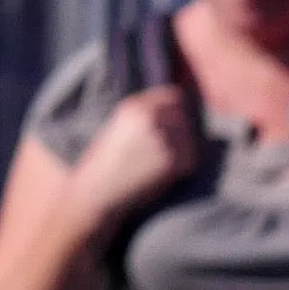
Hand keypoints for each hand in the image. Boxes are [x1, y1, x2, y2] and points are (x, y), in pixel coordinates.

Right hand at [68, 84, 205, 230]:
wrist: (97, 192)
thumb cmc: (105, 164)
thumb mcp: (119, 127)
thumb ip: (145, 116)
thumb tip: (178, 113)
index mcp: (133, 107)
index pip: (173, 96)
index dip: (178, 110)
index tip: (176, 122)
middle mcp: (149, 118)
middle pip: (185, 115)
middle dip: (182, 129)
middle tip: (169, 147)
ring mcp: (162, 139)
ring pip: (191, 137)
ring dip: (184, 149)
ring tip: (162, 162)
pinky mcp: (171, 161)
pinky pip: (191, 159)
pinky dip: (184, 166)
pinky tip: (165, 174)